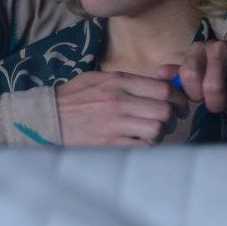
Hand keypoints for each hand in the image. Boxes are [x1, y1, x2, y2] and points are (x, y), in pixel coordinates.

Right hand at [55, 71, 188, 146]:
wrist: (47, 117)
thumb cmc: (73, 97)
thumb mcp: (98, 78)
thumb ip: (127, 81)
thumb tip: (160, 86)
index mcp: (118, 81)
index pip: (163, 89)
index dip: (179, 98)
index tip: (180, 105)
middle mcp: (119, 100)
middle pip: (165, 110)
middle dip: (174, 117)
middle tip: (170, 121)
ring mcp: (114, 124)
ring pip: (157, 129)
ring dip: (161, 133)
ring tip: (154, 132)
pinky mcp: (109, 144)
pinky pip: (142, 147)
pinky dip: (147, 145)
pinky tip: (140, 142)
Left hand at [156, 24, 226, 116]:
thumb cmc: (219, 63)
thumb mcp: (197, 66)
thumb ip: (178, 74)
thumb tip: (158, 74)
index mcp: (197, 49)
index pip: (189, 76)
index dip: (194, 94)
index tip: (200, 97)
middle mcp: (217, 47)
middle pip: (213, 89)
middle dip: (216, 106)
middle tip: (220, 106)